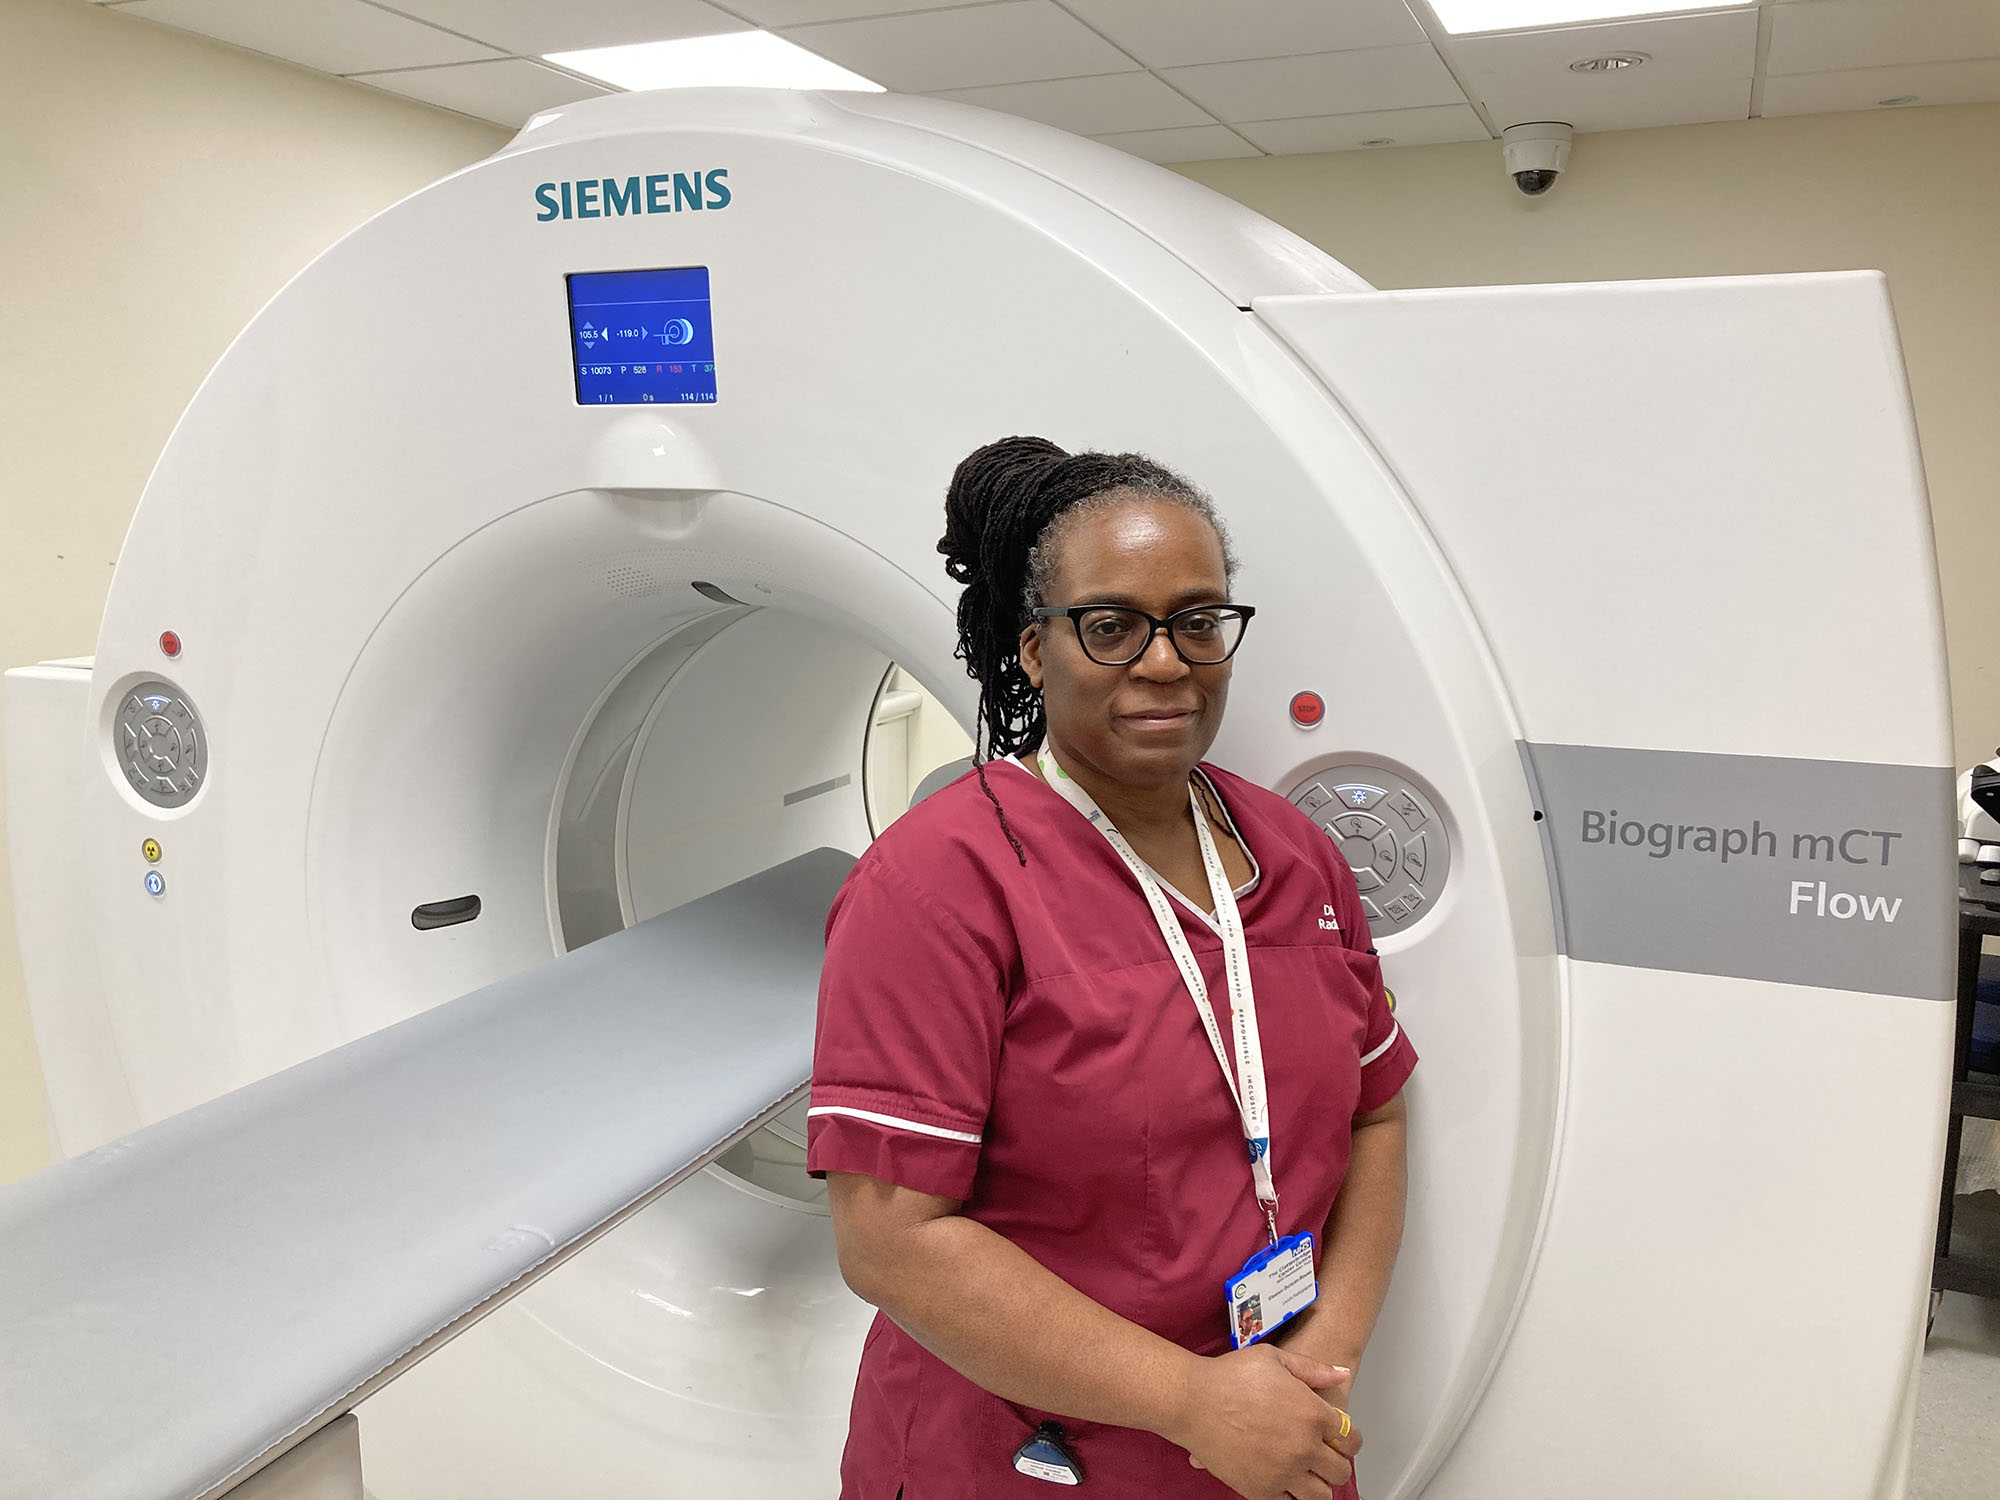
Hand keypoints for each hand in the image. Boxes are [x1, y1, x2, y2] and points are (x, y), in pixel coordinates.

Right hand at [1170, 1345, 1355, 1499]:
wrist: (1192, 1401)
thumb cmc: (1229, 1377)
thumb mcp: (1275, 1359)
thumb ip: (1313, 1370)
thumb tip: (1340, 1373)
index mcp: (1312, 1414)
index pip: (1351, 1440)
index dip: (1348, 1440)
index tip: (1339, 1440)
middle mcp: (1304, 1447)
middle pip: (1340, 1471)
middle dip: (1335, 1464)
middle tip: (1323, 1457)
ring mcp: (1284, 1472)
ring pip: (1321, 1496)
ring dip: (1318, 1485)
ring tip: (1305, 1473)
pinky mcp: (1261, 1490)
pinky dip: (1291, 1496)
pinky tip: (1283, 1481)